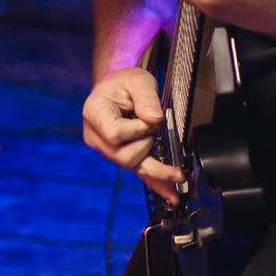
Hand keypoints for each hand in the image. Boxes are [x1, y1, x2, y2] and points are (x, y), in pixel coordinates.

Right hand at [81, 64, 184, 200]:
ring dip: (159, 168)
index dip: (136, 130)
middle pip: (123, 155)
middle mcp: (97, 137)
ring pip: (133, 167)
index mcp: (95, 114)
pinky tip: (172, 195)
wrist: (118, 88)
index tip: (149, 117)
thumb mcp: (137, 80)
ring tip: (181, 173)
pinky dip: (157, 184)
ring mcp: (109, 149)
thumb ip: (146, 97)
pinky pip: (140, 172)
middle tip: (155, 125)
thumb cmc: (123, 82)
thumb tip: (155, 119)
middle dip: (147, 143)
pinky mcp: (123, 156)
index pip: (114, 133)